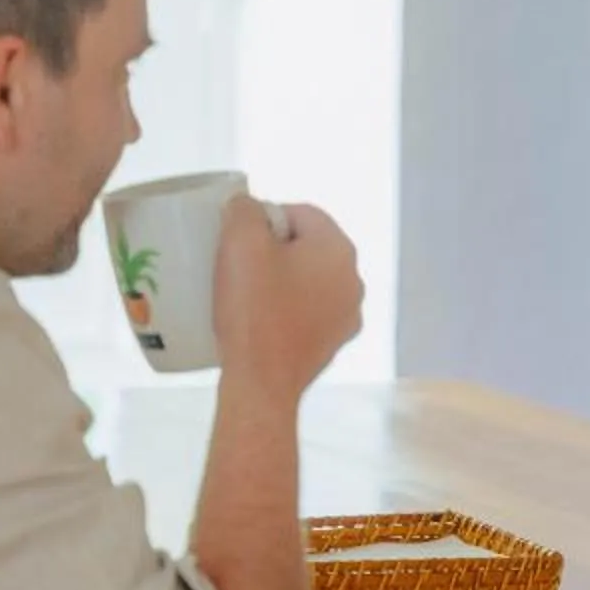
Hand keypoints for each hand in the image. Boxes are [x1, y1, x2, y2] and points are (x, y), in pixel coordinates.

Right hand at [216, 198, 362, 399]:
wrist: (260, 383)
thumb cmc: (253, 310)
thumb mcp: (240, 244)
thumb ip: (244, 210)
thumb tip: (248, 206)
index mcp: (339, 249)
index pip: (300, 212)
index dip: (264, 218)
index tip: (236, 240)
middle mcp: (354, 280)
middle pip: (307, 247)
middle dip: (273, 250)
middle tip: (236, 264)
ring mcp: (348, 316)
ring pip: (308, 281)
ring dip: (280, 280)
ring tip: (244, 293)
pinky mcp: (333, 344)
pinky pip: (307, 312)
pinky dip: (286, 310)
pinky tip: (259, 321)